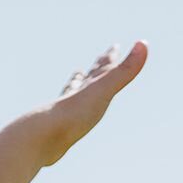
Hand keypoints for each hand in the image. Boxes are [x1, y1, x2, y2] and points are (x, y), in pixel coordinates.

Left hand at [34, 40, 147, 165]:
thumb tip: (143, 44)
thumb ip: (124, 70)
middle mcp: (74, 97)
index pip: (102, 68)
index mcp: (88, 88)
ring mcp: (64, 113)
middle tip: (99, 61)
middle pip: (88, 78)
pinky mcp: (56, 131)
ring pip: (71, 93)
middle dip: (96, 69)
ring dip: (76, 85)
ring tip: (76, 78)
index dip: (110, 58)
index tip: (114, 48)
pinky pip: (64, 118)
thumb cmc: (73, 114)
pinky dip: (67, 111)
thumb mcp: (104, 89)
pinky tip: (64, 113)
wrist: (40, 138)